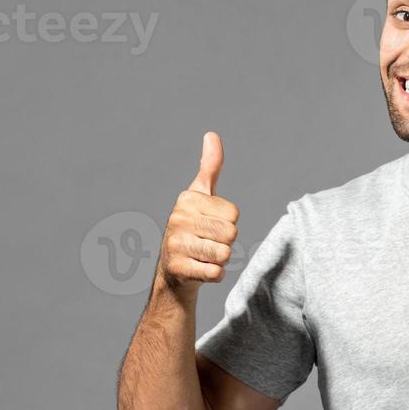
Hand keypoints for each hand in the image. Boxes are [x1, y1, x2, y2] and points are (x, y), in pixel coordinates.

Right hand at [156, 132, 239, 297]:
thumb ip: (210, 166)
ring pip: (225, 254)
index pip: (234, 214)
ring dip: (220, 260)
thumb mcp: (201, 195)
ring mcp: (176, 244)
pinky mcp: (178, 269)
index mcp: (187, 199)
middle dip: (225, 242)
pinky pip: (216, 273)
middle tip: (208, 243)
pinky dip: (214, 275)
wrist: (174, 270)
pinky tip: (200, 270)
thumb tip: (211, 134)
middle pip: (231, 233)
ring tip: (204, 256)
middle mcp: (178, 219)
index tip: (211, 225)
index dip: (228, 223)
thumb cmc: (193, 228)